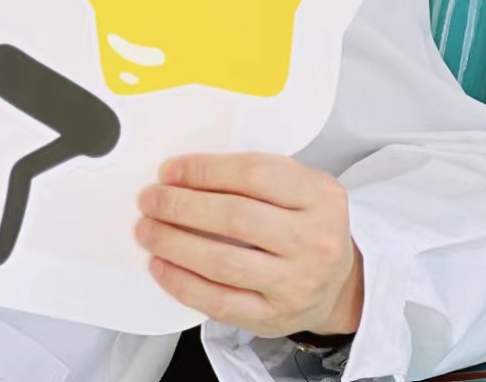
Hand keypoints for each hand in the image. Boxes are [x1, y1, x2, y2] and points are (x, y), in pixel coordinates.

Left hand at [135, 152, 362, 338]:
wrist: (338, 284)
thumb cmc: (305, 226)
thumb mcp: (296, 187)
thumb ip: (250, 176)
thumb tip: (181, 175)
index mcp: (320, 197)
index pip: (254, 173)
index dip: (203, 170)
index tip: (169, 170)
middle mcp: (313, 241)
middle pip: (235, 217)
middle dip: (180, 206)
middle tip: (150, 200)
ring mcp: (296, 283)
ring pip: (223, 262)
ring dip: (173, 243)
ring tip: (147, 230)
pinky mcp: (275, 317)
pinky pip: (219, 302)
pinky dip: (181, 283)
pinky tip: (161, 265)